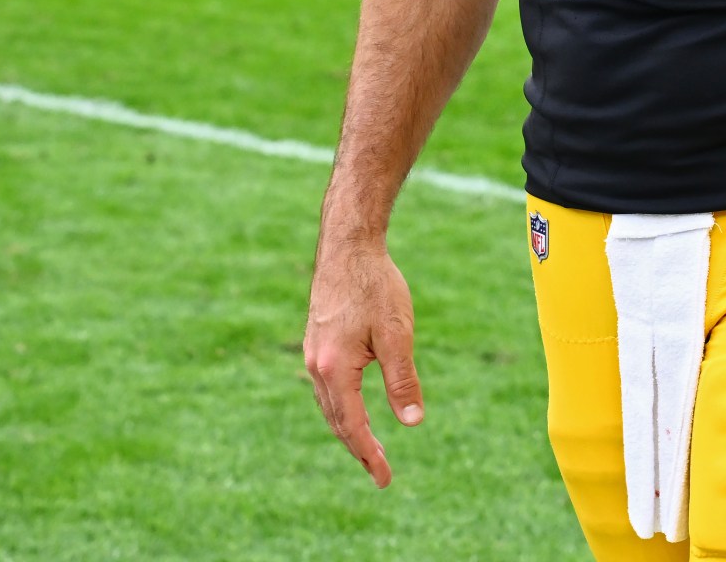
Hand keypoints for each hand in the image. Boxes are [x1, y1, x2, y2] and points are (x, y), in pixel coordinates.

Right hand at [302, 236, 422, 486]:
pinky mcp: (316, 342)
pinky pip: (326, 388)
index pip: (353, 426)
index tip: (385, 478)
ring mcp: (312, 354)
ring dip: (348, 430)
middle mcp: (316, 366)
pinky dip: (340, 407)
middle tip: (381, 473)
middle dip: (359, 449)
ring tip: (370, 449)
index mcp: (335, 369)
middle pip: (337, 421)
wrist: (348, 246)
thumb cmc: (375, 286)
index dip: (370, 454)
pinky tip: (352, 409)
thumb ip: (403, 381)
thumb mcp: (397, 335)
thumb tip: (413, 423)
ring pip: (329, 406)